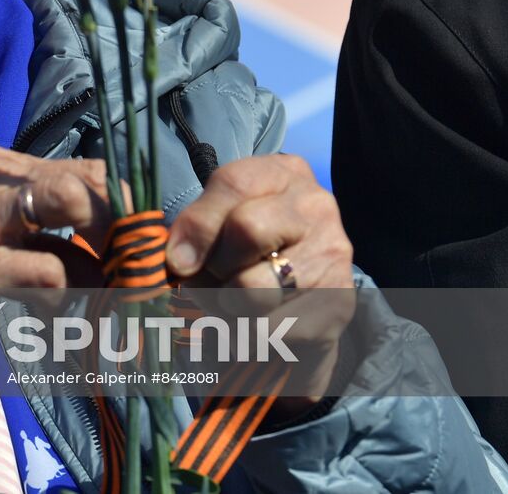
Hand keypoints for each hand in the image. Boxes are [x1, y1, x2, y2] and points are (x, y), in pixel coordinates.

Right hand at [0, 146, 114, 392]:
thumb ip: (30, 231)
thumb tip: (103, 262)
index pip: (88, 170)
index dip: (122, 211)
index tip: (131, 253)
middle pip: (93, 183)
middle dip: (124, 230)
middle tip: (127, 278)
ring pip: (79, 212)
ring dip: (106, 265)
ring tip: (106, 303)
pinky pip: (50, 276)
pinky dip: (67, 304)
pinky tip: (53, 321)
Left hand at [166, 154, 355, 418]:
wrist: (297, 306)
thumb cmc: (243, 254)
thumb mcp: (217, 223)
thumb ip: (190, 226)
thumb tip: (169, 249)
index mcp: (282, 173)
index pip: (233, 183)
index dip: (197, 223)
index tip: (178, 259)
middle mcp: (315, 205)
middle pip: (247, 229)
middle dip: (215, 265)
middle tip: (213, 278)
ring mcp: (332, 255)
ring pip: (254, 287)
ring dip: (225, 305)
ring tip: (231, 302)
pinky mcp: (337, 305)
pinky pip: (268, 328)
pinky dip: (247, 334)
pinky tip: (255, 323)